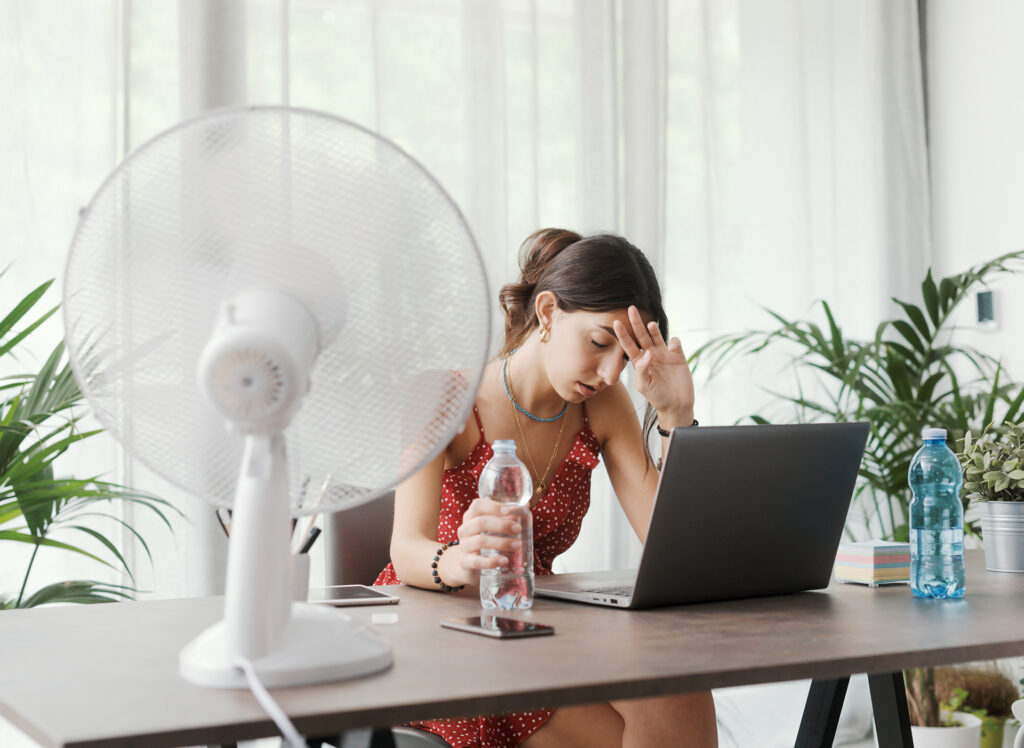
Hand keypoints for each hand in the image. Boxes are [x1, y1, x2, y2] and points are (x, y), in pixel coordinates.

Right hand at [444, 498, 524, 585]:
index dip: (493, 507)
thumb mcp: (490, 528)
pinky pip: (477, 561)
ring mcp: (463, 546)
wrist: (466, 565)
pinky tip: (504, 560)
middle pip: (480, 523)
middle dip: (501, 525)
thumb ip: (505, 518)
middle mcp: (464, 529)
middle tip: (518, 529)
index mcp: (470, 517)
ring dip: (501, 542)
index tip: (508, 511)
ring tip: (517, 545)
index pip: (477, 506)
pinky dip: (492, 561)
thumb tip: (525, 507)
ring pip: (480, 541)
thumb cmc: (483, 541)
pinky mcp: (465, 562)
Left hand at [613, 305, 694, 424]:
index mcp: (640, 362)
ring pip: (657, 336)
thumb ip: (642, 370)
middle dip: (636, 322)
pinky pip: (675, 343)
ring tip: (650, 324)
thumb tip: (648, 353)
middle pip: (641, 335)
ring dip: (654, 329)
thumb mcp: (644, 386)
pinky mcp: (678, 356)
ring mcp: (664, 354)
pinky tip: (672, 348)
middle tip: (631, 309)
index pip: (629, 345)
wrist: (676, 404)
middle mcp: (651, 355)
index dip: (622, 334)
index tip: (615, 323)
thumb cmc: (657, 397)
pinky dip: (673, 342)